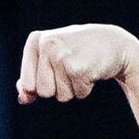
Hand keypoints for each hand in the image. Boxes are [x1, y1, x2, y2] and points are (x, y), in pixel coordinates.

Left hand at [16, 23, 138, 103]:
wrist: (114, 43)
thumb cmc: (78, 53)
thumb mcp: (52, 58)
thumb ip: (31, 77)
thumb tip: (24, 98)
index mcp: (36, 40)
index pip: (27, 84)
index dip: (41, 85)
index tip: (55, 69)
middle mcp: (47, 44)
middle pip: (43, 92)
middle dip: (58, 88)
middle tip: (72, 67)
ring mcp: (62, 56)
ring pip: (60, 96)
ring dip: (73, 89)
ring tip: (82, 68)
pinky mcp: (78, 68)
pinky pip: (78, 94)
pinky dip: (86, 89)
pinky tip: (92, 71)